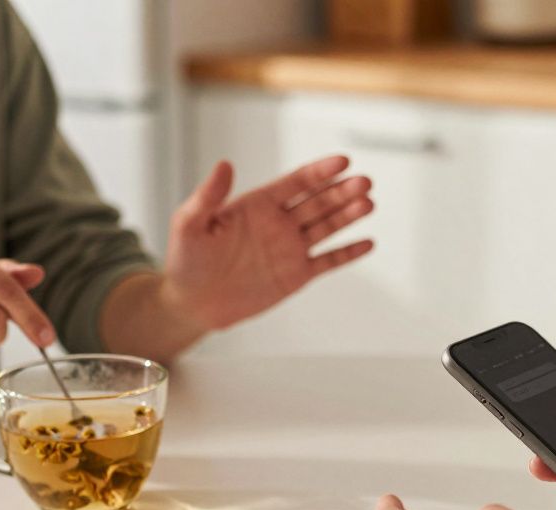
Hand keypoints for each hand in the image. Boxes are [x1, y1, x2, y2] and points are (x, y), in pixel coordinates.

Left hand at [160, 156, 374, 329]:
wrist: (193, 302)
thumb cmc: (187, 259)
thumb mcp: (189, 224)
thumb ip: (208, 195)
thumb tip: (224, 164)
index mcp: (258, 205)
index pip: (295, 183)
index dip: (319, 172)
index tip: (342, 162)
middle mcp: (280, 223)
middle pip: (318, 202)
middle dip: (342, 192)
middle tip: (364, 182)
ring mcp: (291, 248)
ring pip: (327, 227)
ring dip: (349, 215)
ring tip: (369, 203)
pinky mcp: (296, 275)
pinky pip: (328, 262)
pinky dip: (347, 253)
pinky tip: (367, 243)